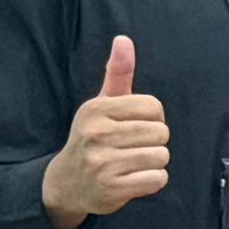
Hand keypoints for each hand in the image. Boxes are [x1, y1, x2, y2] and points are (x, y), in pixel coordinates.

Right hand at [42, 38, 170, 227]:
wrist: (67, 182)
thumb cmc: (93, 137)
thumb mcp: (102, 103)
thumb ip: (118, 72)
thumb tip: (124, 39)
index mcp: (97, 109)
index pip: (154, 107)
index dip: (153, 119)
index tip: (134, 126)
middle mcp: (96, 134)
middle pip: (161, 133)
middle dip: (154, 142)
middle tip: (131, 147)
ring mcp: (102, 163)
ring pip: (161, 156)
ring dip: (154, 162)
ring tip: (131, 163)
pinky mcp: (111, 189)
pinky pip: (157, 179)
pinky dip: (152, 181)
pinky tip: (133, 179)